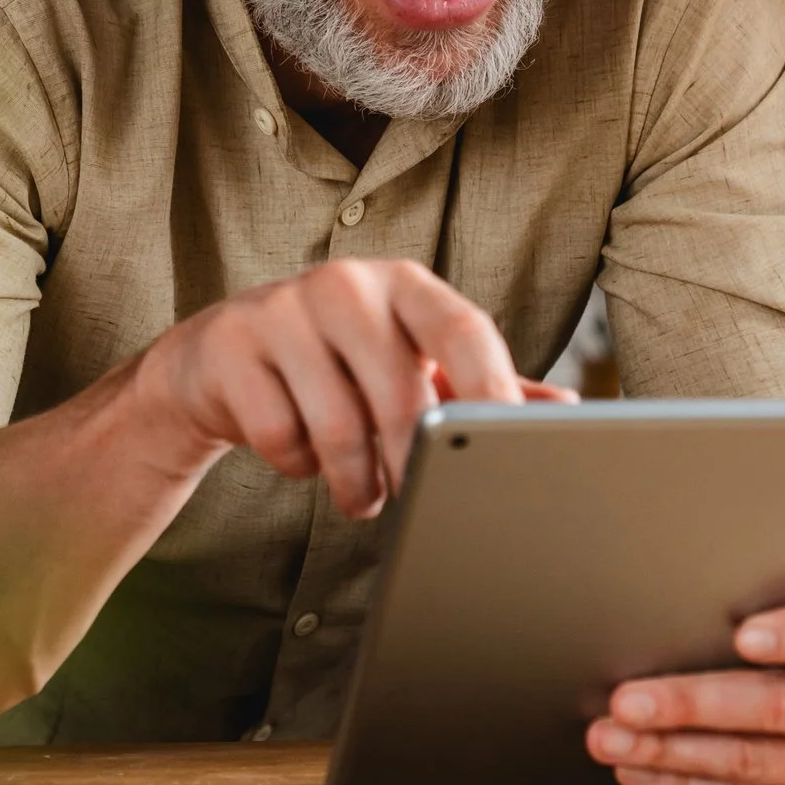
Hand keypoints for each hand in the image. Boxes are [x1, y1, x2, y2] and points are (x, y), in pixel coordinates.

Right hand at [130, 259, 570, 519]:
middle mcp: (346, 283)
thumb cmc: (337, 364)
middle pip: (402, 393)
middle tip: (412, 500)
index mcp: (404, 285)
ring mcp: (282, 308)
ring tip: (363, 494)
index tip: (509, 447)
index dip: (493, 389)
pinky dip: (295, 466)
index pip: (464, 329)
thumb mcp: (409, 362)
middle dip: (412, 466)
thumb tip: (564, 408)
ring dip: (356, 482)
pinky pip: (279, 436)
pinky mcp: (230, 345)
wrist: (219, 359)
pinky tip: (299, 455)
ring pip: (337, 427)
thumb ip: (478, 384)